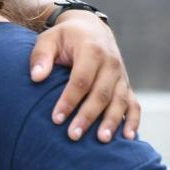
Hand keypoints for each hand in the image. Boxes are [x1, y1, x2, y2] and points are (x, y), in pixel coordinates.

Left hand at [29, 11, 140, 142]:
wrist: (91, 29)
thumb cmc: (65, 37)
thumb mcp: (49, 39)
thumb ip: (41, 56)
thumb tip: (36, 77)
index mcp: (91, 50)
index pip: (81, 80)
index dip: (69, 100)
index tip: (56, 118)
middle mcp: (110, 63)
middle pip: (101, 93)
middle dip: (87, 116)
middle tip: (73, 135)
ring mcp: (121, 75)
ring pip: (119, 101)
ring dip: (111, 121)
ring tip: (101, 140)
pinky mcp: (126, 85)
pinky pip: (134, 104)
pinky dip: (134, 120)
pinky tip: (128, 138)